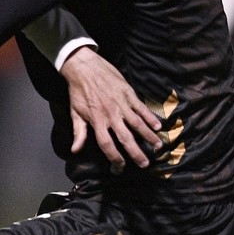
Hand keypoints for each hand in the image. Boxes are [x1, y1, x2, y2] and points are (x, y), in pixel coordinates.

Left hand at [60, 45, 161, 170]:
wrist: (84, 67)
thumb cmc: (78, 91)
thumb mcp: (75, 113)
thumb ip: (79, 133)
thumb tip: (75, 150)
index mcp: (97, 121)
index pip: (107, 144)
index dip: (114, 157)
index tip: (120, 167)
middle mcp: (111, 115)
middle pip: (125, 138)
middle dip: (136, 152)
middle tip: (145, 163)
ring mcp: (121, 104)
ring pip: (137, 124)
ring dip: (148, 136)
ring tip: (158, 146)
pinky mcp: (128, 94)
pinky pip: (141, 108)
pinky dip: (150, 117)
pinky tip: (158, 126)